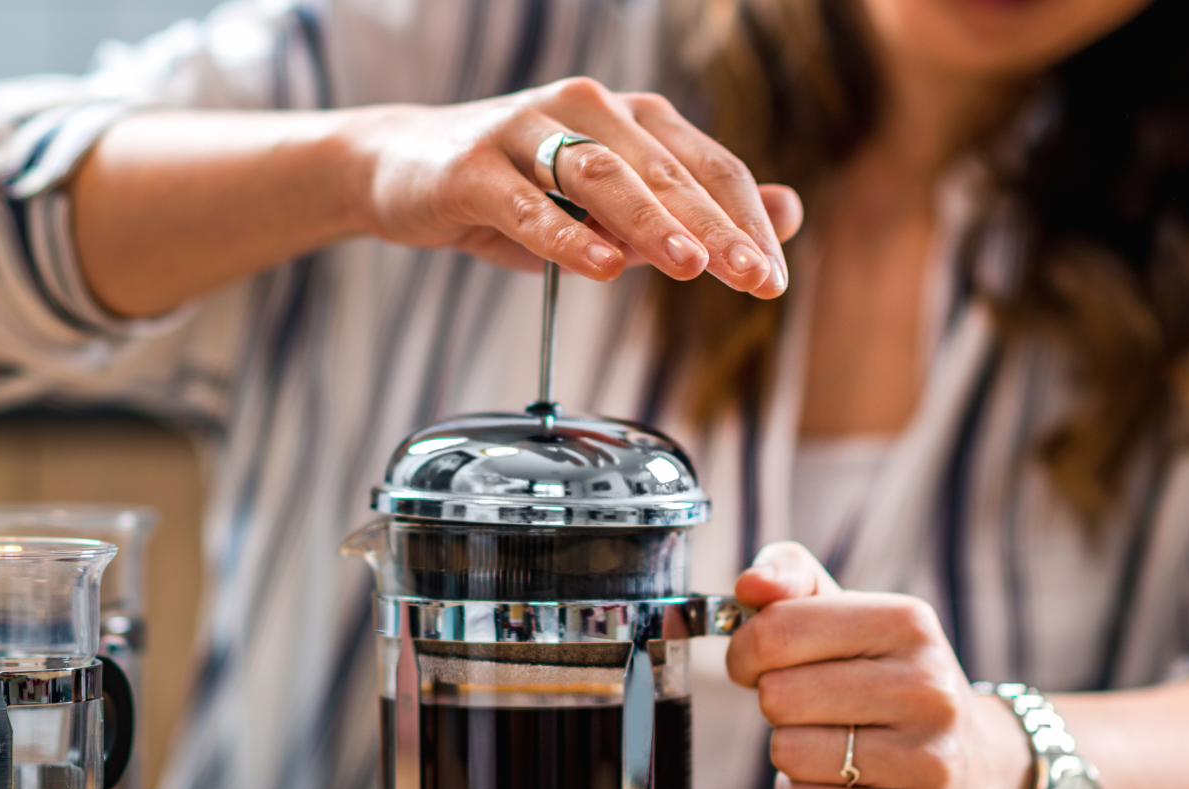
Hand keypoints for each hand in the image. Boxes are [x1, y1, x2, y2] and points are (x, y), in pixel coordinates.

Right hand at [346, 77, 802, 296]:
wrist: (404, 168)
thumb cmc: (517, 191)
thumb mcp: (610, 206)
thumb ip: (689, 211)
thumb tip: (784, 213)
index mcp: (630, 116)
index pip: (708, 165)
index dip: (746, 221)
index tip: (773, 278)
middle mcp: (586, 108)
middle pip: (664, 170)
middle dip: (715, 229)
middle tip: (754, 280)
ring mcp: (526, 129)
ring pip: (602, 176)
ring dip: (651, 222)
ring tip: (690, 266)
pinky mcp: (474, 164)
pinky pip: (527, 203)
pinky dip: (566, 234)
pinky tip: (601, 266)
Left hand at [726, 542, 1033, 788]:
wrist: (980, 773)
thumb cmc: (890, 682)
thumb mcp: (852, 616)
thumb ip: (792, 580)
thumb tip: (750, 585)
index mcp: (907, 624)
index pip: (778, 630)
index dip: (746, 651)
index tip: (756, 662)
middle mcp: (927, 689)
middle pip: (777, 695)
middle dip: (775, 704)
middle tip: (810, 708)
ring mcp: (928, 761)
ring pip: (788, 753)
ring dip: (791, 753)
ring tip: (833, 746)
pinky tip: (841, 785)